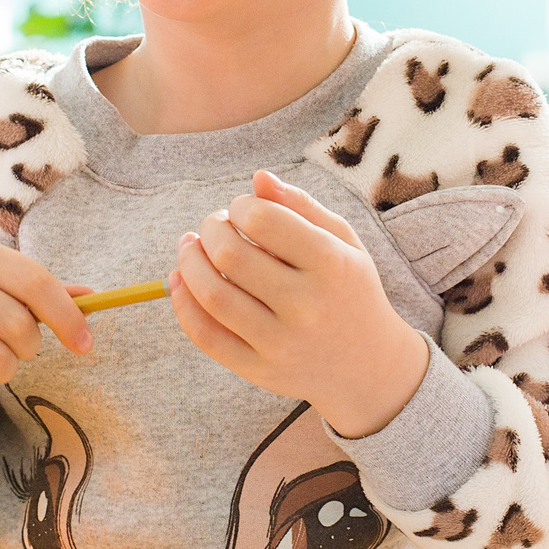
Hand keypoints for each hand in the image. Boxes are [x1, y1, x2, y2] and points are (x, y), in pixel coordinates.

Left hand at [172, 171, 429, 438]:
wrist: (368, 367)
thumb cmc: (349, 290)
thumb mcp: (342, 242)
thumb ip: (301, 206)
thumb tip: (258, 177)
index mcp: (332, 265)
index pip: (264, 221)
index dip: (241, 206)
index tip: (241, 208)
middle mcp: (307, 306)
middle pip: (231, 256)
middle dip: (211, 230)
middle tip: (213, 225)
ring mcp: (281, 343)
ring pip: (212, 296)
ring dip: (188, 262)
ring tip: (190, 246)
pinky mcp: (260, 370)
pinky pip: (207, 336)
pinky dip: (183, 304)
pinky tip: (180, 280)